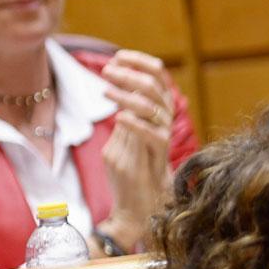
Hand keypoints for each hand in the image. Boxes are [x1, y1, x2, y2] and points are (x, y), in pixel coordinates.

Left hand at [98, 51, 175, 250]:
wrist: (140, 211)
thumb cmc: (131, 179)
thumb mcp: (124, 143)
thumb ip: (126, 122)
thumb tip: (116, 97)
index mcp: (157, 117)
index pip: (158, 79)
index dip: (142, 63)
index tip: (120, 56)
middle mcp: (163, 126)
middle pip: (157, 87)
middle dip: (132, 74)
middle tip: (108, 71)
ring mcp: (160, 143)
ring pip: (155, 109)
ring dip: (129, 96)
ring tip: (106, 91)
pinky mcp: (156, 161)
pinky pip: (153, 136)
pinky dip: (136, 124)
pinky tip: (119, 118)